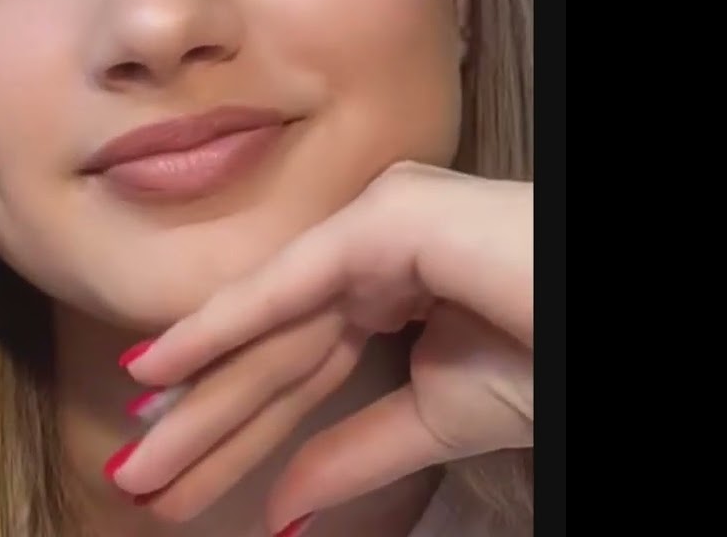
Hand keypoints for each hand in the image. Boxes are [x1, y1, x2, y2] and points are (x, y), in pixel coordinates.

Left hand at [107, 162, 533, 532]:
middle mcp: (369, 253)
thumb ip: (355, 453)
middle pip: (273, 355)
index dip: (236, 425)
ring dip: (200, 399)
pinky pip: (292, 285)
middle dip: (205, 425)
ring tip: (134, 460)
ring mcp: (375, 227)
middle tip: (136, 481)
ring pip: (274, 330)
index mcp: (386, 289)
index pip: (297, 369)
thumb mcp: (438, 420)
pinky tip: (156, 369)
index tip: (174, 477)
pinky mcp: (385, 219)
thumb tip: (283, 508)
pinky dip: (220, 327)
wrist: (593, 321)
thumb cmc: (544, 353)